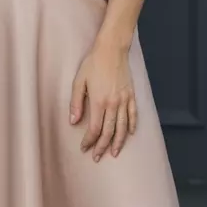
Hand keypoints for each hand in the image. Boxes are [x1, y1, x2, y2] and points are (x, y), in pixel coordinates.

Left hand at [69, 39, 136, 159]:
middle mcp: (113, 103)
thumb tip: (73, 121)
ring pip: (122, 127)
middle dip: (102, 146)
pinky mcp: (131, 95)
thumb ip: (76, 103)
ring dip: (118, 142)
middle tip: (97, 157)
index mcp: (98, 101)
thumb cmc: (93, 63)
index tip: (84, 148)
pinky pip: (133, 115)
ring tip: (114, 153)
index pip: (95, 128)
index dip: (89, 141)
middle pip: (109, 131)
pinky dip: (132, 126)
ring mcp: (124, 100)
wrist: (112, 49)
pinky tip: (129, 134)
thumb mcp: (79, 81)